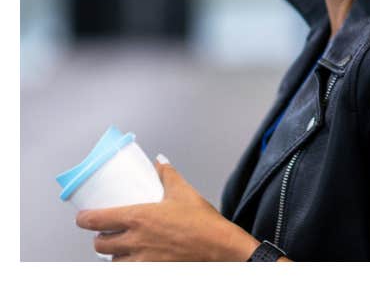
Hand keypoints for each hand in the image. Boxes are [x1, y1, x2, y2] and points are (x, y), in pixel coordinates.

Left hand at [75, 155, 260, 260]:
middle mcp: (135, 241)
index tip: (84, 217)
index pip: (95, 220)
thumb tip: (160, 162)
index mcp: (138, 218)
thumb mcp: (185, 193)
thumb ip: (168, 176)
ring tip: (121, 249)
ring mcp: (142, 260)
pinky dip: (129, 266)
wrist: (221, 249)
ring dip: (113, 255)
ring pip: (112, 262)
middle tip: (106, 233)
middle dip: (100, 238)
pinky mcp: (151, 272)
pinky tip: (136, 261)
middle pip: (100, 244)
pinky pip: (129, 272)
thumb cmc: (204, 224)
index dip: (84, 219)